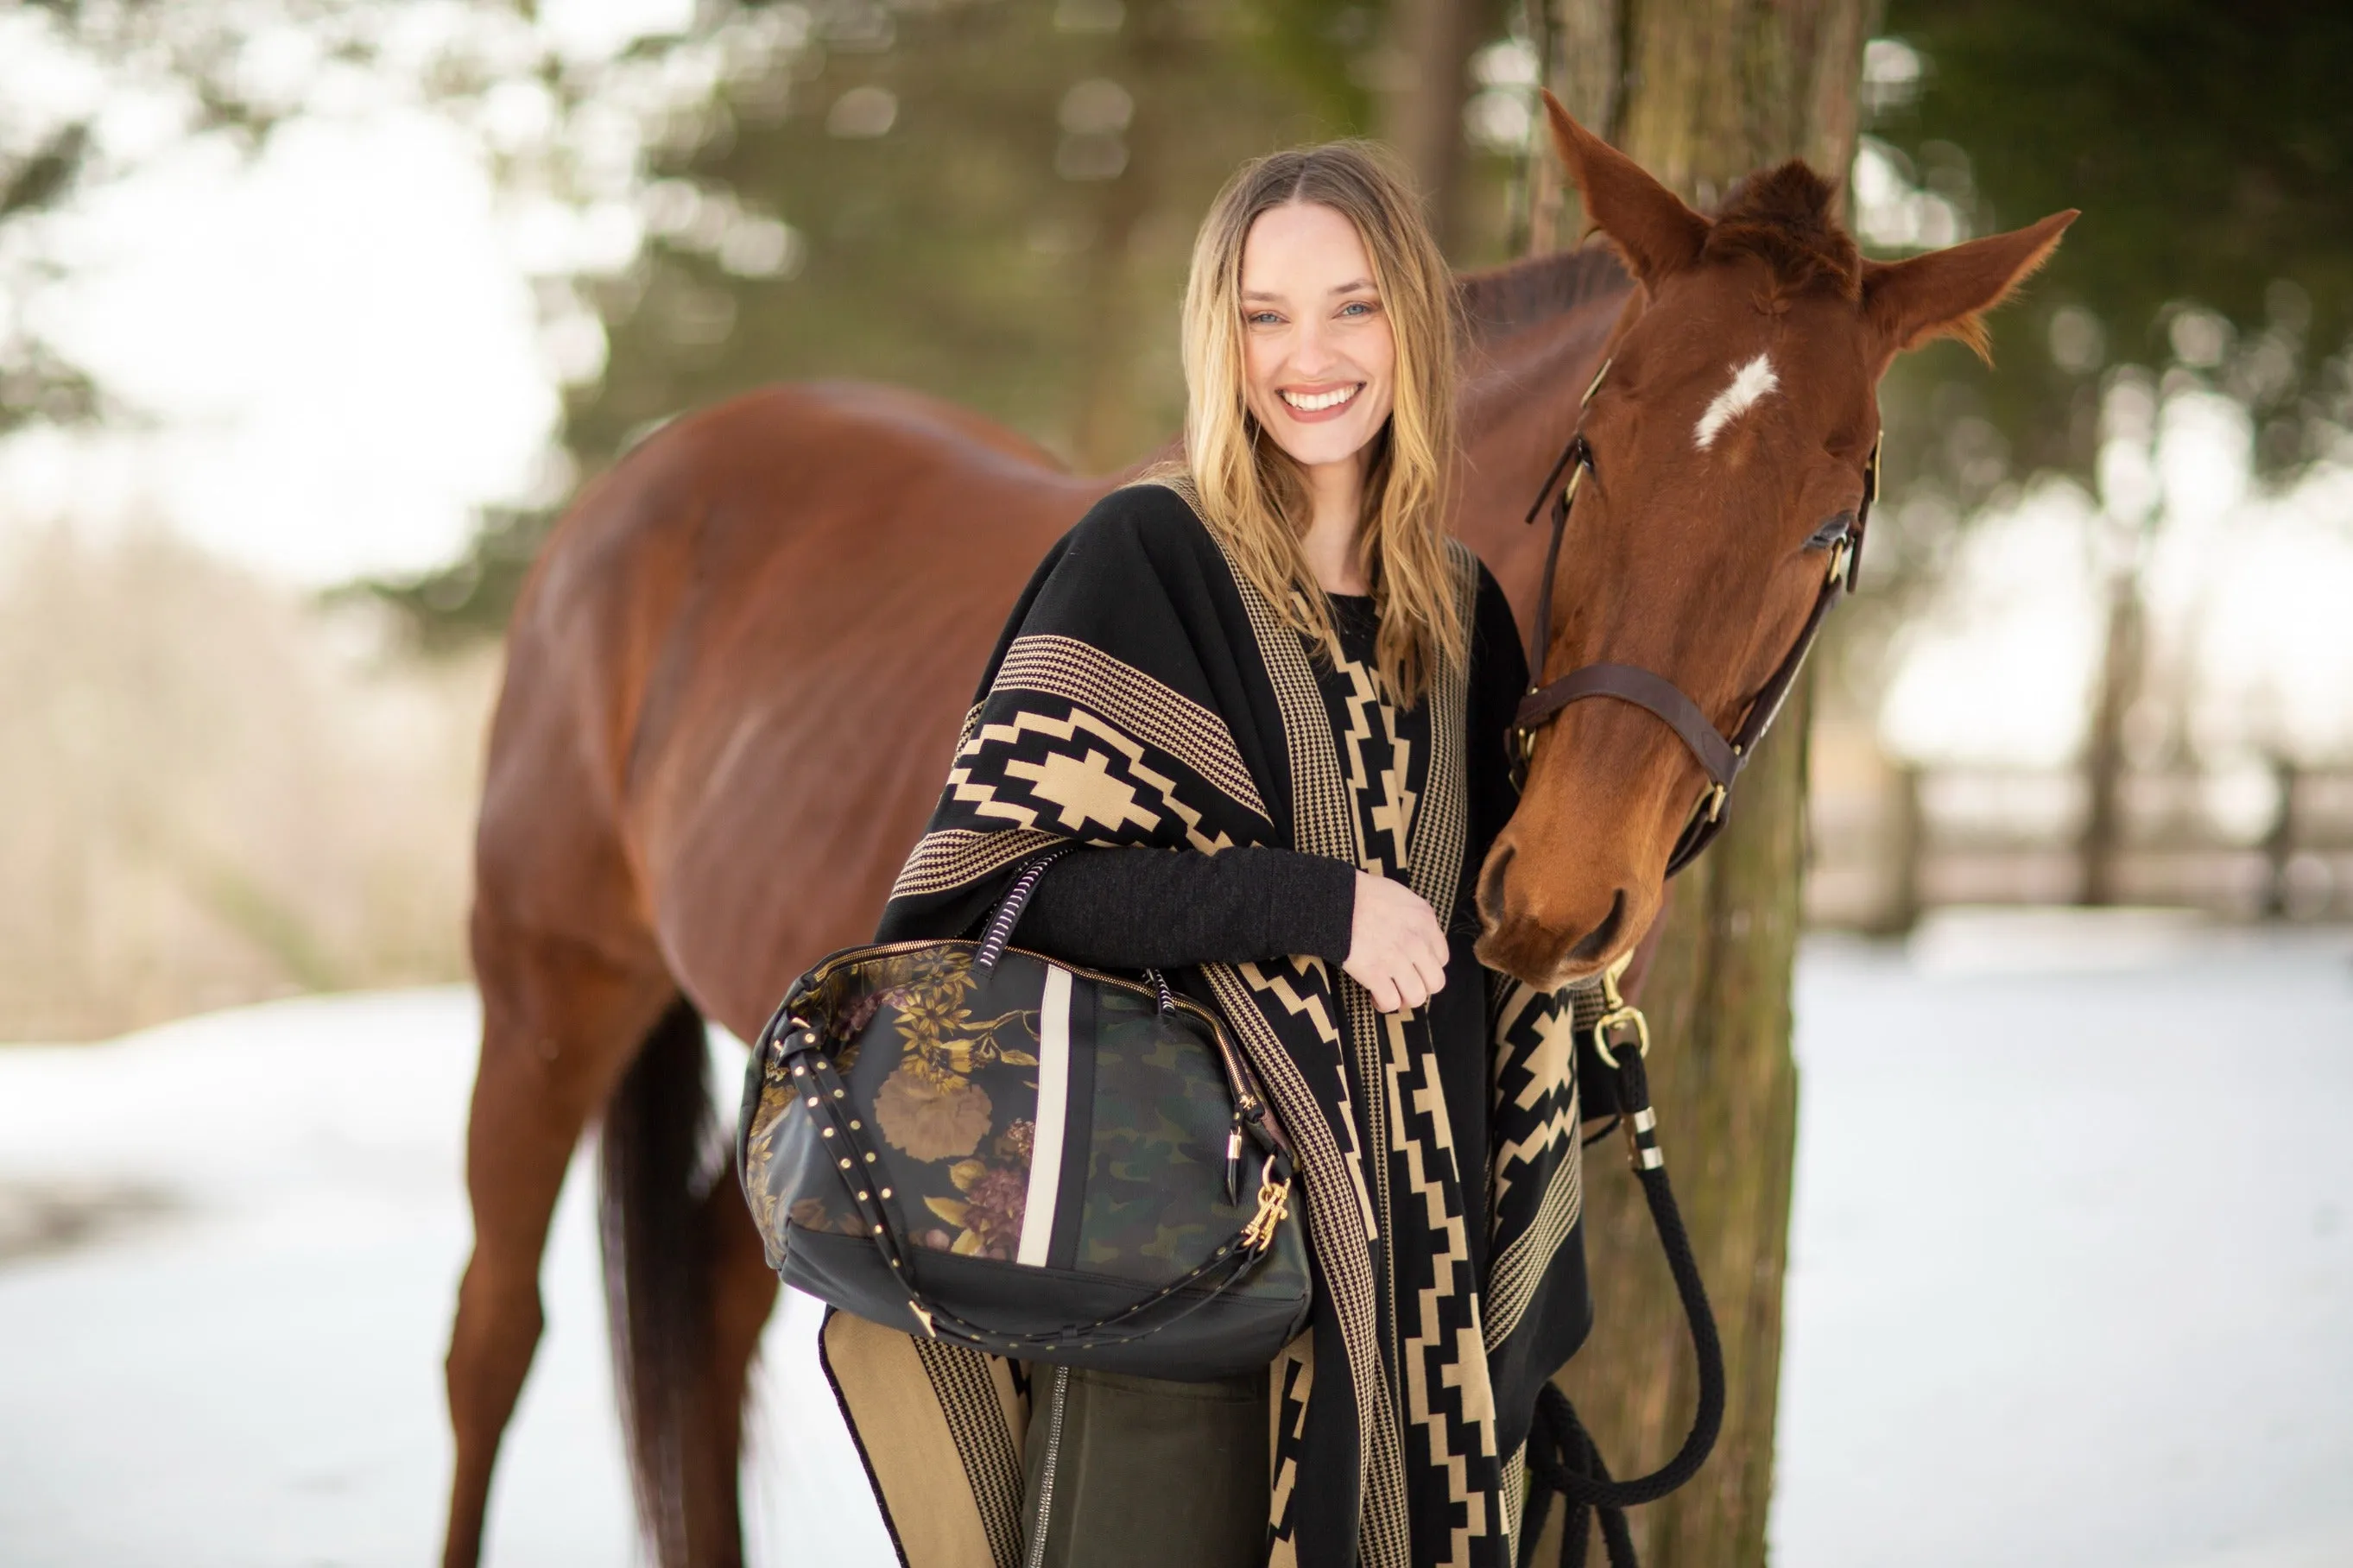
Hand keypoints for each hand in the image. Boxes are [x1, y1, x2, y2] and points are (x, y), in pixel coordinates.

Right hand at [1342, 872, 1447, 1012]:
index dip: (1427, 966)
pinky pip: (1390, 1002)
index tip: (1413, 967)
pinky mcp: (1375, 973)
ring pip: (1416, 997)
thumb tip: (1416, 936)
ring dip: (1404, 999)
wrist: (1335, 899)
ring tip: (1390, 992)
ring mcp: (1397, 959)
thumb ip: (1415, 918)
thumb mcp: (1401, 896)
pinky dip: (1383, 1003)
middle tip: (1404, 984)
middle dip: (1420, 987)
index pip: (1442, 958)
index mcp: (1425, 921)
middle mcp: (1417, 942)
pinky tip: (1374, 996)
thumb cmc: (1362, 894)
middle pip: (1435, 982)